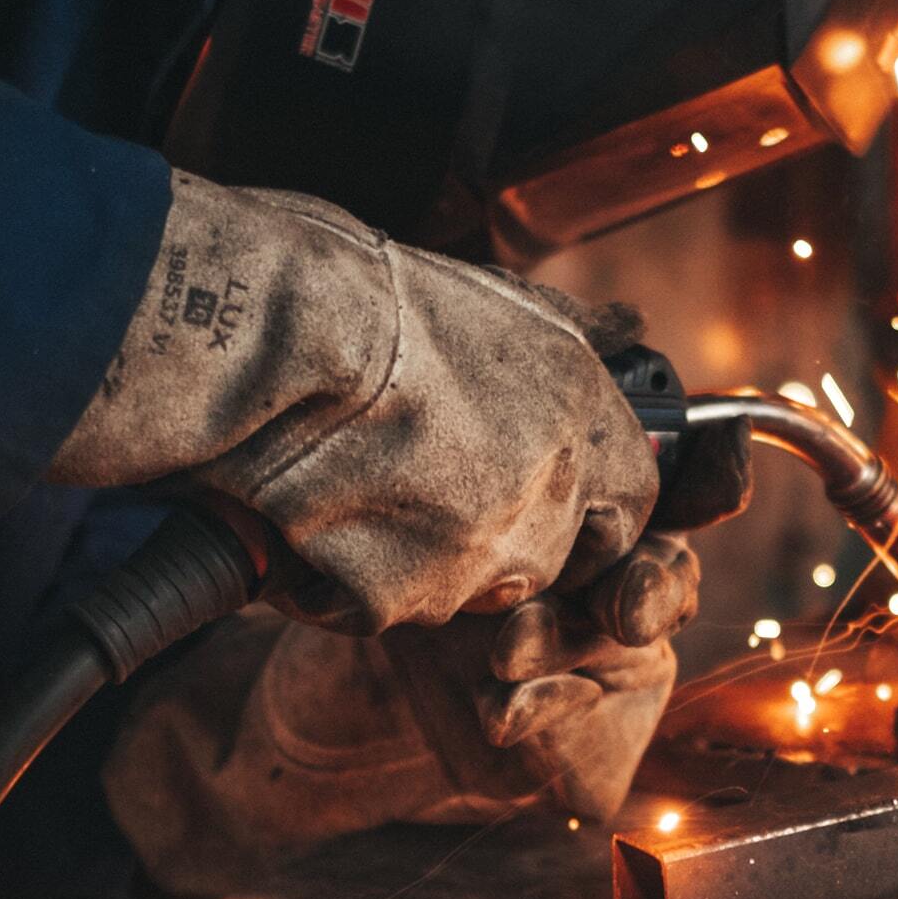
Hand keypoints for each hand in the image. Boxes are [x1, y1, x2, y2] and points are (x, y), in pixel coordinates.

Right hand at [50, 172, 657, 632]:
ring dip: (415, 557)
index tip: (555, 503)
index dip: (593, 509)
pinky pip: (376, 608)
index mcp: (579, 410)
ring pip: (461, 588)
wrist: (263, 333)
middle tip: (421, 487)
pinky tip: (307, 515)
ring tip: (352, 482)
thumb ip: (569, 327)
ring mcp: (474, 553)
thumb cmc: (358, 290)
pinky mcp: (395, 598)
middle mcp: (545, 489)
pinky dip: (340, 579)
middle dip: (494, 537)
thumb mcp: (493, 290)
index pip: (634, 501)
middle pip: (545, 557)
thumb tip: (624, 327)